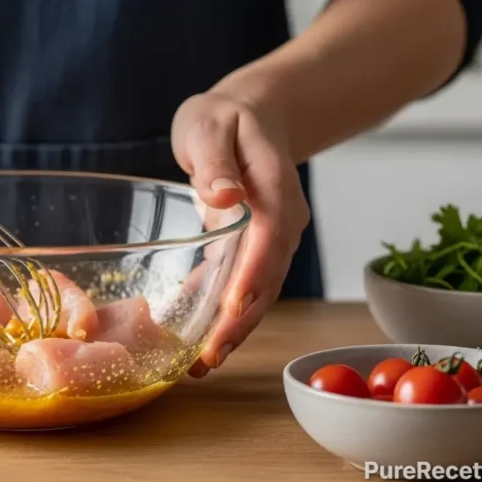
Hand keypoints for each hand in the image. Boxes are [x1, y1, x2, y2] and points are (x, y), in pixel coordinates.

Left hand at [170, 91, 310, 376]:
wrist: (248, 116)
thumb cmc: (224, 119)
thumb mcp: (211, 126)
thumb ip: (216, 163)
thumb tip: (225, 196)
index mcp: (276, 188)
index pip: (270, 238)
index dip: (252, 276)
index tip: (231, 309)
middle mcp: (283, 220)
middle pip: (267, 277)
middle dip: (241, 321)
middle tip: (209, 357)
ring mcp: (273, 238)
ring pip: (258, 291)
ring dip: (234, 330)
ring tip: (202, 365)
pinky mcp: (255, 249)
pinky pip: (242, 286)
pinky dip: (222, 315)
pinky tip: (198, 341)